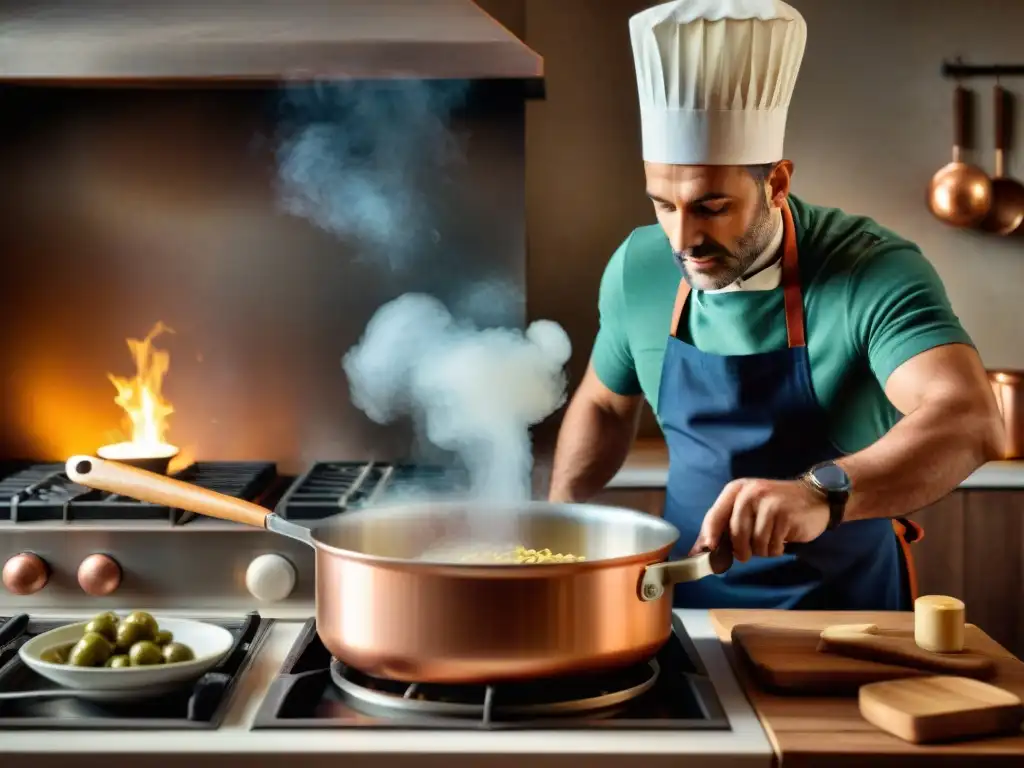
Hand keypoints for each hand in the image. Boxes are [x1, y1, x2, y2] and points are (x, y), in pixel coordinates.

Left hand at [687, 478, 829, 561]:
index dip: (709, 535)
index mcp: (736, 489)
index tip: (708, 550)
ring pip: (755, 544)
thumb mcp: (747, 508)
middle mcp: (750, 493)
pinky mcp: (784, 515)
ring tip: (771, 538)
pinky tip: (783, 538)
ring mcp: (768, 503)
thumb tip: (697, 551)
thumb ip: (724, 526)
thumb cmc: (775, 506)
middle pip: (735, 534)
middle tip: (749, 552)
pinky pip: (772, 546)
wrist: (815, 497)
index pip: (714, 515)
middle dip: (741, 550)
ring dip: (763, 550)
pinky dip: (776, 549)